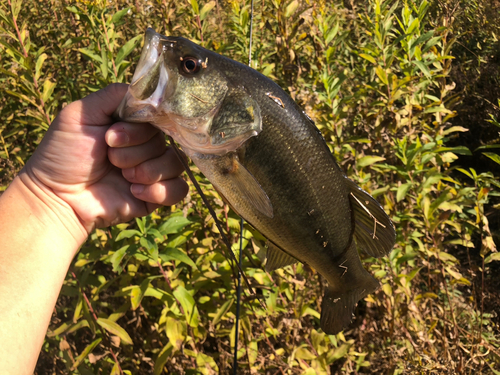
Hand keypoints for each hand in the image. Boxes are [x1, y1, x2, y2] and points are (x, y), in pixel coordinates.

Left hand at [23, 83, 187, 233]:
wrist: (57, 199)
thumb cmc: (63, 155)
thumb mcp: (80, 114)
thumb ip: (113, 95)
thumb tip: (148, 91)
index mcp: (131, 127)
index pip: (157, 117)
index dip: (139, 128)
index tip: (111, 135)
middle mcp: (145, 147)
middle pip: (166, 141)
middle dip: (136, 151)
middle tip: (110, 159)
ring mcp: (152, 172)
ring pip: (176, 163)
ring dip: (149, 170)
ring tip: (124, 177)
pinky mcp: (155, 196)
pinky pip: (178, 189)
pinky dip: (159, 190)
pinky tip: (134, 192)